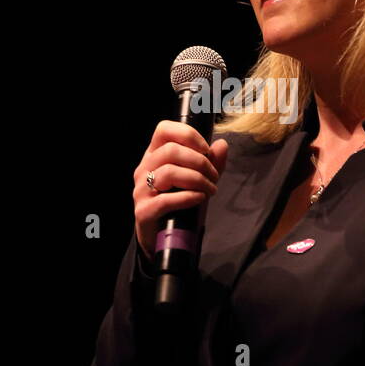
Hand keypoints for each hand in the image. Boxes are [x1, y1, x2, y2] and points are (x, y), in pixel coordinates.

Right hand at [132, 121, 228, 260]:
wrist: (161, 235)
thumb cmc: (178, 202)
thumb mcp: (197, 178)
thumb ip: (211, 162)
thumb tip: (222, 145)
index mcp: (154, 155)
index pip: (163, 130)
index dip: (188, 135)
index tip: (206, 150)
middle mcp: (144, 169)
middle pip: (170, 151)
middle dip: (200, 162)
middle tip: (214, 176)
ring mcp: (141, 190)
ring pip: (169, 173)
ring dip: (197, 180)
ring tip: (210, 189)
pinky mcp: (144, 211)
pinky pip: (166, 200)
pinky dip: (188, 197)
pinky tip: (200, 198)